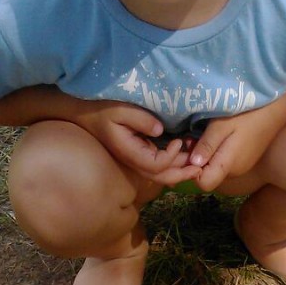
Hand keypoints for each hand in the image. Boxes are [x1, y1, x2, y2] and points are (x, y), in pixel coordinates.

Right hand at [69, 99, 191, 176]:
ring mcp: (135, 159)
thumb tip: (160, 130)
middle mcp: (133, 160)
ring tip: (197, 162)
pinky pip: (158, 165)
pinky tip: (185, 155)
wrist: (85, 111)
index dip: (170, 158)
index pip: (155, 165)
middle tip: (200, 167)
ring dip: (180, 170)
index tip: (179, 142)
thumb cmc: (102, 107)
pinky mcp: (139, 153)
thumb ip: (141, 119)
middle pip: (161, 177)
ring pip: (161, 174)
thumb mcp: (121, 109)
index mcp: (128, 152)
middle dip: (182, 174)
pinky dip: (173, 163)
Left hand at [176, 56, 285, 191]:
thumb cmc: (248, 113)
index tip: (184, 153)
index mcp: (229, 165)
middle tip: (186, 139)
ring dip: (203, 155)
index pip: (203, 183)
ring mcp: (242, 164)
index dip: (190, 171)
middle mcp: (236, 170)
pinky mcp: (245, 157)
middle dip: (194, 162)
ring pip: (214, 168)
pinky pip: (223, 161)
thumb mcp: (222, 126)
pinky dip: (213, 151)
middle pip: (207, 176)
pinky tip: (211, 135)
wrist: (280, 106)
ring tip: (196, 134)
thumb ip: (206, 146)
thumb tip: (191, 164)